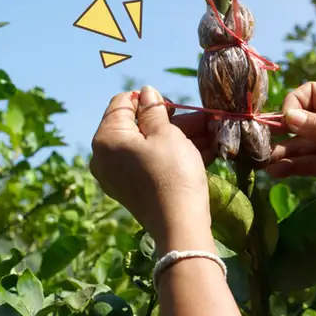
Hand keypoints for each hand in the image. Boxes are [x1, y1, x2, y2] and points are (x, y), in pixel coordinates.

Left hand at [90, 86, 213, 251]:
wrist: (180, 224)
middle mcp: (104, 157)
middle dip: (171, 121)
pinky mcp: (132, 189)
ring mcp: (117, 176)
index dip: (148, 99)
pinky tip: (203, 151)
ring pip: (149, 146)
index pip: (121, 103)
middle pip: (137, 126)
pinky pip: (150, 163)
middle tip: (200, 119)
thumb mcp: (166, 134)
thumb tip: (145, 91)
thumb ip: (153, 109)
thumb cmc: (173, 173)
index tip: (172, 106)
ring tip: (211, 134)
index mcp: (106, 138)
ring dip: (179, 138)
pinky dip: (173, 155)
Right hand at [267, 82, 315, 226]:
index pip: (310, 93)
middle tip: (260, 145)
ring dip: (284, 152)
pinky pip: (309, 162)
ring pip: (302, 144)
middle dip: (282, 131)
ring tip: (265, 164)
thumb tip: (288, 115)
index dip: (294, 105)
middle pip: (302, 119)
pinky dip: (294, 167)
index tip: (285, 124)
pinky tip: (277, 172)